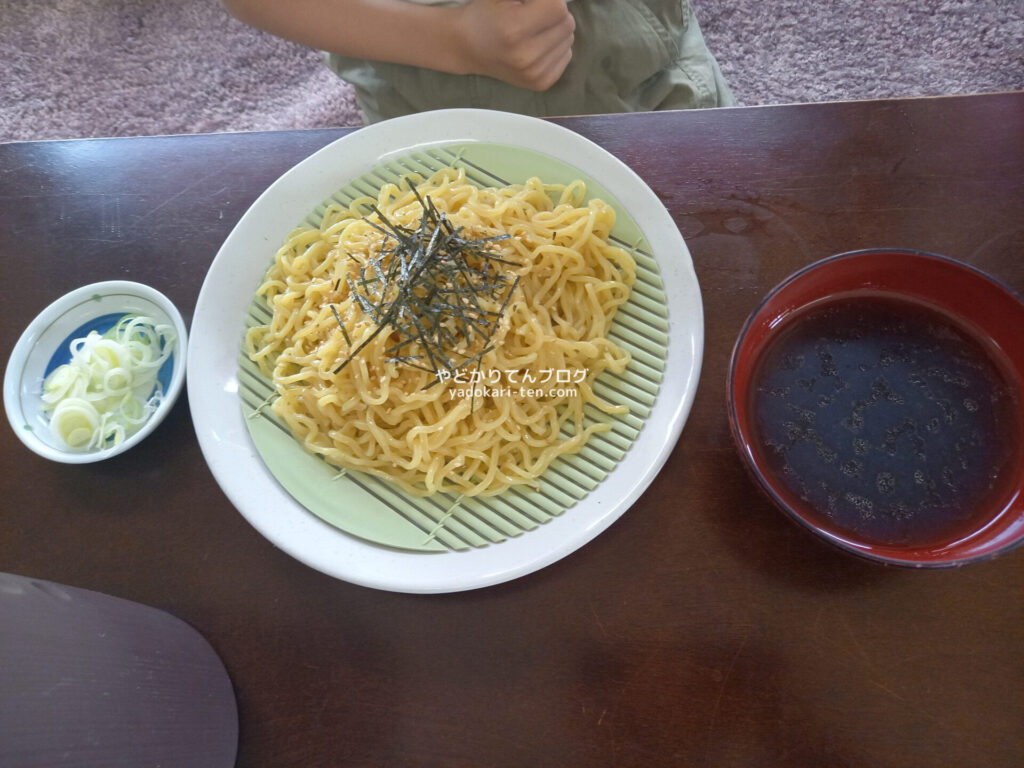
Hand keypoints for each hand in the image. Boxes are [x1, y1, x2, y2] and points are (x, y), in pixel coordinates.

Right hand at [453, 0, 574, 90]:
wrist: (469, 47)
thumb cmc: (487, 14)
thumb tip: (559, 1)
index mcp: (514, 29)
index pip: (558, 7)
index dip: (549, 0)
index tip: (534, 3)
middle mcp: (525, 56)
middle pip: (567, 24)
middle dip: (555, 14)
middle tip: (534, 16)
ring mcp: (533, 74)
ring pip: (569, 40)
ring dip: (556, 31)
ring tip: (532, 32)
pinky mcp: (540, 83)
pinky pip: (566, 56)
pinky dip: (556, 48)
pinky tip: (536, 46)